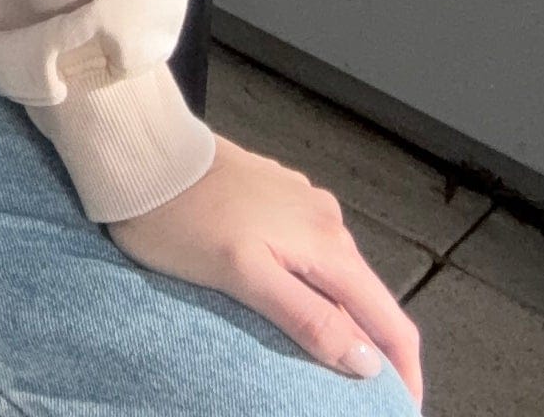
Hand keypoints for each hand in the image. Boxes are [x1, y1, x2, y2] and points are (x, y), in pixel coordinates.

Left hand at [110, 134, 421, 401]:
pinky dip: (314, 284)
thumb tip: (367, 361)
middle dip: (373, 349)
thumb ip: (308, 317)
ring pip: (338, 274)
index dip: (403, 372)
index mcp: (327, 242)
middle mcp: (325, 218)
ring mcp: (301, 201)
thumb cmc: (180, 216)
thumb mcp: (243, 276)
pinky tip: (293, 299)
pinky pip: (310, 250)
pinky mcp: (276, 194)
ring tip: (328, 357)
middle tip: (360, 395)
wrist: (141, 152)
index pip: (390, 320)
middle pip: (368, 299)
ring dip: (341, 316)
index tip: (402, 409)